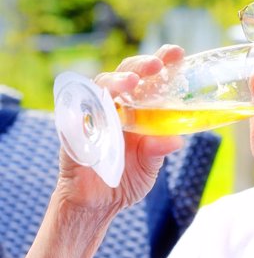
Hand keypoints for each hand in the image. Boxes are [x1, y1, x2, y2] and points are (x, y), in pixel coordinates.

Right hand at [56, 44, 185, 212]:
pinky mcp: (72, 131)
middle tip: (156, 65)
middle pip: (125, 75)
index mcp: (137, 109)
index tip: (177, 53)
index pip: (149, 78)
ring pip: (100, 88)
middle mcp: (115, 106)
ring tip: (132, 82)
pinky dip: (86, 109)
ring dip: (116, 82)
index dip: (161, 61)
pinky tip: (97, 107)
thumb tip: (176, 140)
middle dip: (140, 66)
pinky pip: (75, 115)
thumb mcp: (149, 165)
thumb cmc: (126, 178)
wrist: (97, 204)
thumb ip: (158, 149)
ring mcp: (92, 116)